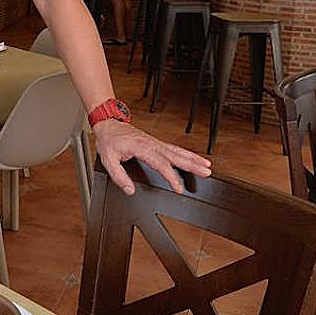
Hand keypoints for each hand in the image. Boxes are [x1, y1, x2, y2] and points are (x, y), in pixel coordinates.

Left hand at [91, 119, 210, 195]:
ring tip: (207, 166)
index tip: (178, 188)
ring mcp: (156, 143)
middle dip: (193, 164)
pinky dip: (186, 153)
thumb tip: (130, 190)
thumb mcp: (108, 160)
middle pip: (176, 156)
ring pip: (178, 151)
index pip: (161, 164)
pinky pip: (174, 148)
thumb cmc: (109, 140)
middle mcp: (152, 144)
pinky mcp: (156, 143)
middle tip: (206, 172)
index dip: (171, 177)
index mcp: (142, 148)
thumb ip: (119, 177)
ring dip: (193, 158)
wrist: (109, 124)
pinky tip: (194, 158)